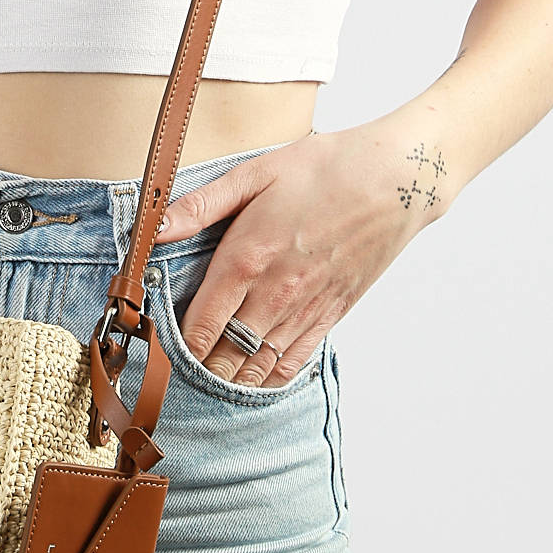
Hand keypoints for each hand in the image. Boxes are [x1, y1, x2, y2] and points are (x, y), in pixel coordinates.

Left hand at [155, 121, 447, 387]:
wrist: (398, 180)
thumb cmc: (324, 168)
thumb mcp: (255, 173)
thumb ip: (202, 204)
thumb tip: (154, 225)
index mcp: (247, 258)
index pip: (200, 324)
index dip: (174, 347)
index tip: (157, 353)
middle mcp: (275, 293)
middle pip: (225, 355)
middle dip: (197, 370)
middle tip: (174, 376)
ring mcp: (306, 309)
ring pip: (258, 366)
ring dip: (230, 381)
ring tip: (206, 384)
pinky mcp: (333, 314)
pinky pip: (295, 362)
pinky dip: (270, 379)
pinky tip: (254, 382)